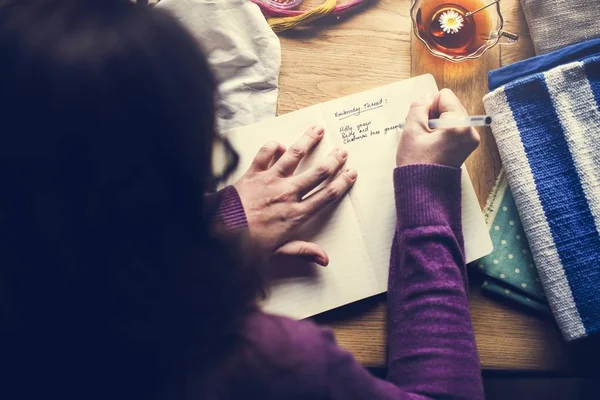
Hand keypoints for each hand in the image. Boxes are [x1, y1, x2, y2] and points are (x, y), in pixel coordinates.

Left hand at [234, 126, 357, 265]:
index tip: (351, 173)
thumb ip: (302, 251)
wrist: (219, 233)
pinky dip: (273, 147)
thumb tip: (325, 259)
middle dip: (332, 160)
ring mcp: (270, 181)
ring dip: (308, 142)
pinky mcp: (253, 173)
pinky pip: (265, 154)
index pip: (326, 195)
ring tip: (317, 130)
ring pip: (294, 156)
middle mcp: (286, 194)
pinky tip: (280, 144)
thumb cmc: (246, 245)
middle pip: (316, 173)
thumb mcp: (277, 252)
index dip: (342, 183)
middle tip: (342, 151)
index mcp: (296, 214)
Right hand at [396, 88, 479, 167]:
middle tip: (424, 134)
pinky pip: (453, 127)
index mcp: (459, 125)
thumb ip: (419, 106)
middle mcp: (470, 130)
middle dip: (434, 115)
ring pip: (450, 116)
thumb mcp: (412, 129)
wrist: (423, 190)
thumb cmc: (416, 163)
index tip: (423, 124)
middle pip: (450, 105)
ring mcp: (470, 139)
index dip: (429, 106)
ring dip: (436, 124)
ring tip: (427, 141)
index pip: (444, 96)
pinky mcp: (467, 146)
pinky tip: (432, 144)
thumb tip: (427, 97)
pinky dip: (441, 131)